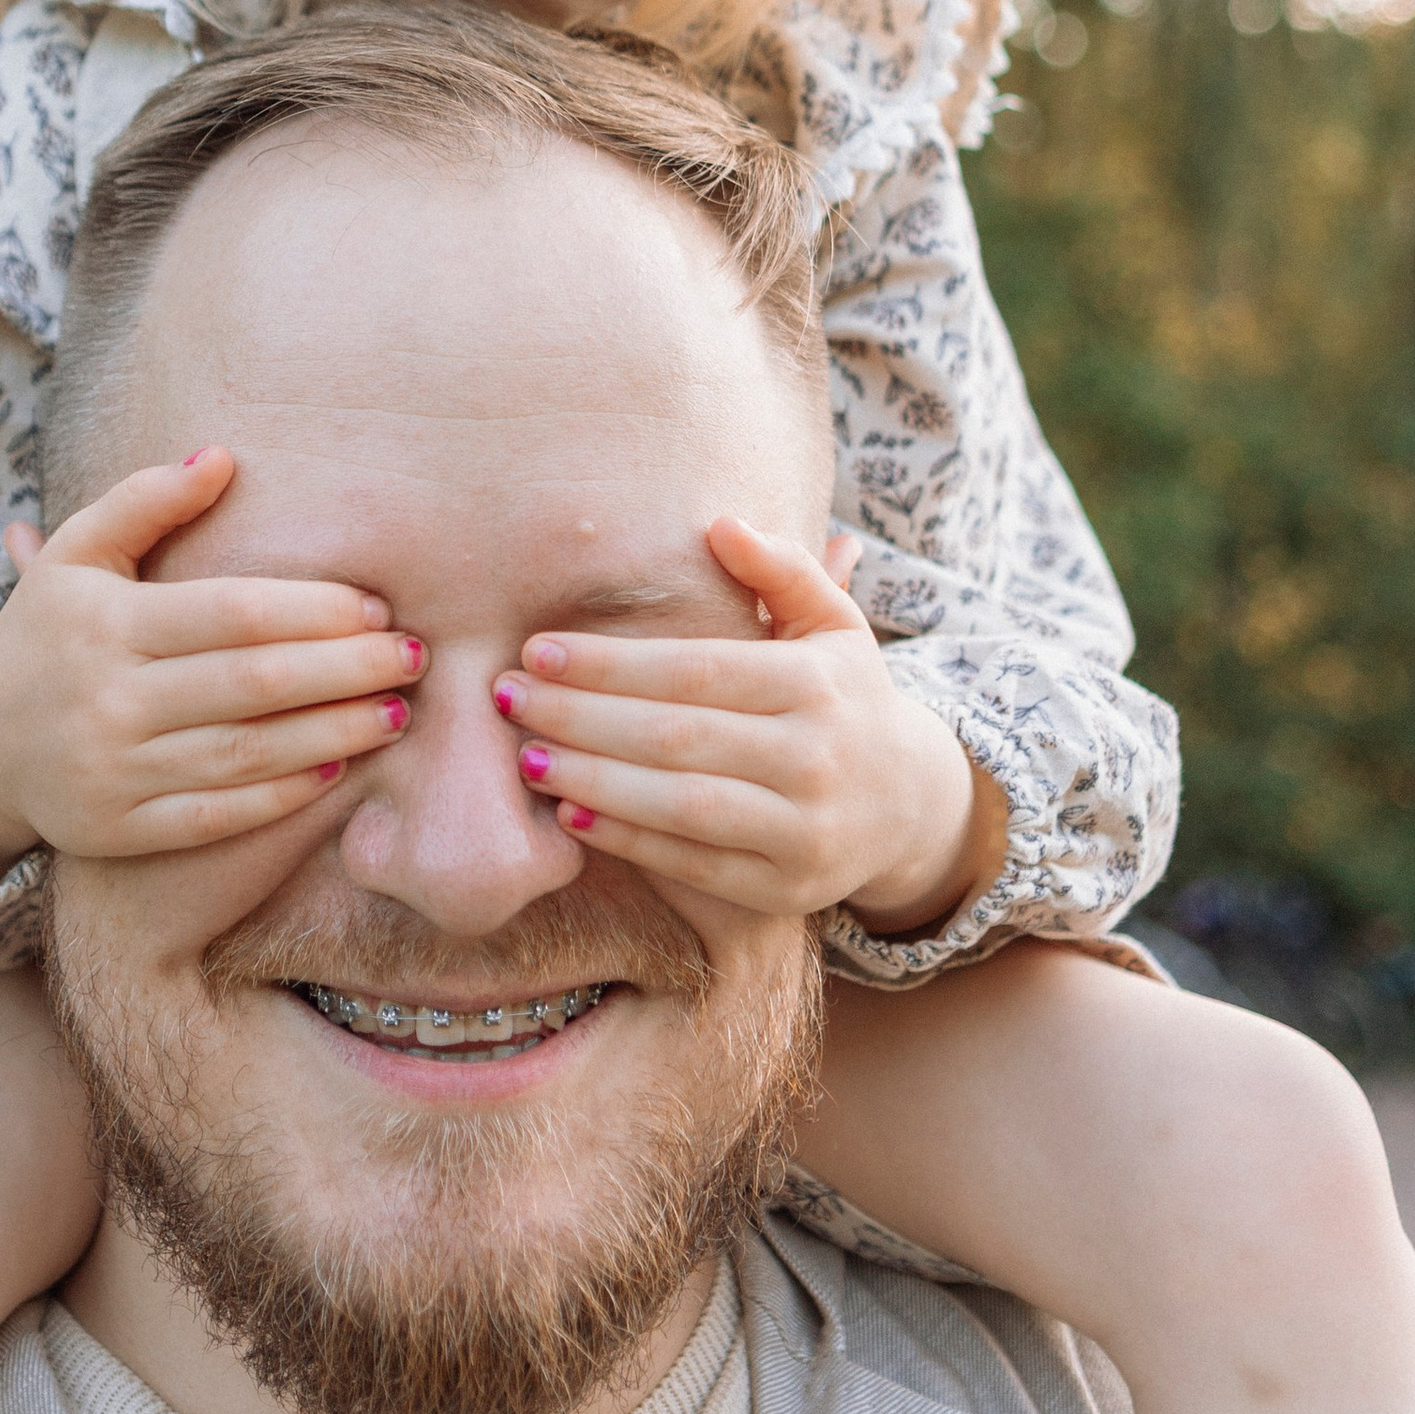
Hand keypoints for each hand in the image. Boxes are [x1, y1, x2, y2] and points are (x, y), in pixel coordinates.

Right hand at [0, 451, 422, 889]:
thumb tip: (223, 458)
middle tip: (415, 656)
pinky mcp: (118, 832)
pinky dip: (283, 795)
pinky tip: (339, 769)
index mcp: (105, 624)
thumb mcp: (78, 552)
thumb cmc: (47, 628)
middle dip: (346, 670)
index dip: (316, 610)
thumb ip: (146, 501)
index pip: (234, 614)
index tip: (380, 606)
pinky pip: (216, 816)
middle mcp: (107, 700)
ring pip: (244, 754)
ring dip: (333, 732)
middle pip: (252, 684)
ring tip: (397, 712)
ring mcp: (112, 773)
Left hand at [491, 515, 995, 931]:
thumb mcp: (832, 622)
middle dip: (580, 716)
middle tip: (505, 697)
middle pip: (677, 736)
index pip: (697, 669)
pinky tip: (569, 813)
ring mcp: (803, 830)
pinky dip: (627, 841)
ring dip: (591, 780)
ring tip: (523, 755)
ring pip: (680, 805)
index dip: (611, 663)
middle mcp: (816, 758)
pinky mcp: (784, 889)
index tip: (537, 649)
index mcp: (818, 684)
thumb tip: (719, 524)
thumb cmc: (843, 696)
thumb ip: (781, 569)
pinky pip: (693, 866)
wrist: (909, 804)